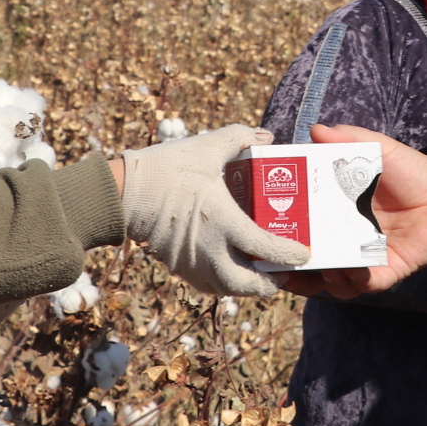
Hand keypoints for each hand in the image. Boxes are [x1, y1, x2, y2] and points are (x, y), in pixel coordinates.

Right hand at [119, 125, 310, 298]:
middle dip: (268, 285)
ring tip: (259, 276)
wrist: (122, 192)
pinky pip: (205, 284)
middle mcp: (209, 248)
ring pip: (225, 288)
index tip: (304, 255)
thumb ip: (240, 138)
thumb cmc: (166, 168)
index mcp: (222, 219)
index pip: (264, 246)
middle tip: (282, 276)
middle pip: (245, 283)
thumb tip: (267, 137)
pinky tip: (228, 271)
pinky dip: (222, 283)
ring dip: (245, 286)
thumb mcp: (206, 148)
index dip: (288, 254)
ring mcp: (190, 261)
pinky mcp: (175, 264)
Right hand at [274, 125, 426, 299]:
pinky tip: (348, 268)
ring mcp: (363, 259)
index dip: (281, 232)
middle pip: (309, 262)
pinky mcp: (385, 272)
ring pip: (331, 281)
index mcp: (335, 214)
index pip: (300, 228)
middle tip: (276, 259)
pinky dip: (354, 280)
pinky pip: (364, 284)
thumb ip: (349, 139)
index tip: (264, 227)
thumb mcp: (377, 149)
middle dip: (290, 266)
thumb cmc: (410, 172)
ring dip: (318, 278)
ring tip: (313, 264)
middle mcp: (345, 241)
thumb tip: (316, 130)